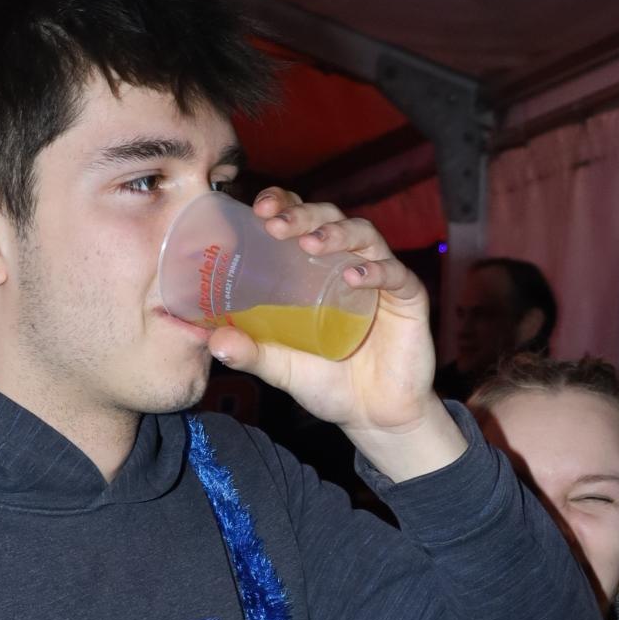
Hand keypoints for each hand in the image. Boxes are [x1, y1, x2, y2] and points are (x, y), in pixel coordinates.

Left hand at [208, 189, 464, 481]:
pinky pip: (395, 273)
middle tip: (276, 223)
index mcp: (316, 268)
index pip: (300, 220)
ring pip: (363, 234)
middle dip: (302, 213)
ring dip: (335, 233)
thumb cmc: (329, 383)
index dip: (283, 204)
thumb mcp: (281, 367)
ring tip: (310, 243)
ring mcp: (381, 276)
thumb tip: (209, 338)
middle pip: (329, 218)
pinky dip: (375, 270)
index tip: (260, 209)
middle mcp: (349, 262)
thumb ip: (250, 351)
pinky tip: (354, 277)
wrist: (374, 416)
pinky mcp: (409, 297)